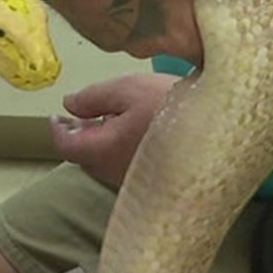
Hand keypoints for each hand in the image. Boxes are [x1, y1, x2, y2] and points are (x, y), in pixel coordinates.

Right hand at [47, 0, 272, 63]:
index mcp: (174, 34)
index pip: (210, 54)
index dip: (226, 48)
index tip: (241, 41)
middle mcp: (145, 44)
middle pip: (180, 40)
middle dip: (194, 27)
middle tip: (210, 7)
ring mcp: (113, 35)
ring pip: (150, 27)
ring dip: (161, 12)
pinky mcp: (90, 20)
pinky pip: (121, 16)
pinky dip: (132, 4)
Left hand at [49, 73, 176, 188]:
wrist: (216, 133)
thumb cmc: (170, 108)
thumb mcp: (128, 90)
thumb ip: (93, 97)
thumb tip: (69, 104)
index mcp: (101, 149)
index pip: (65, 144)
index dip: (56, 128)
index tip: (55, 116)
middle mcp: (112, 172)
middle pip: (84, 157)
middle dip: (79, 136)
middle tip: (81, 115)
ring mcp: (132, 181)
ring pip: (105, 163)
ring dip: (100, 143)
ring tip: (109, 120)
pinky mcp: (151, 183)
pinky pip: (125, 166)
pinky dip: (119, 149)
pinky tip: (135, 133)